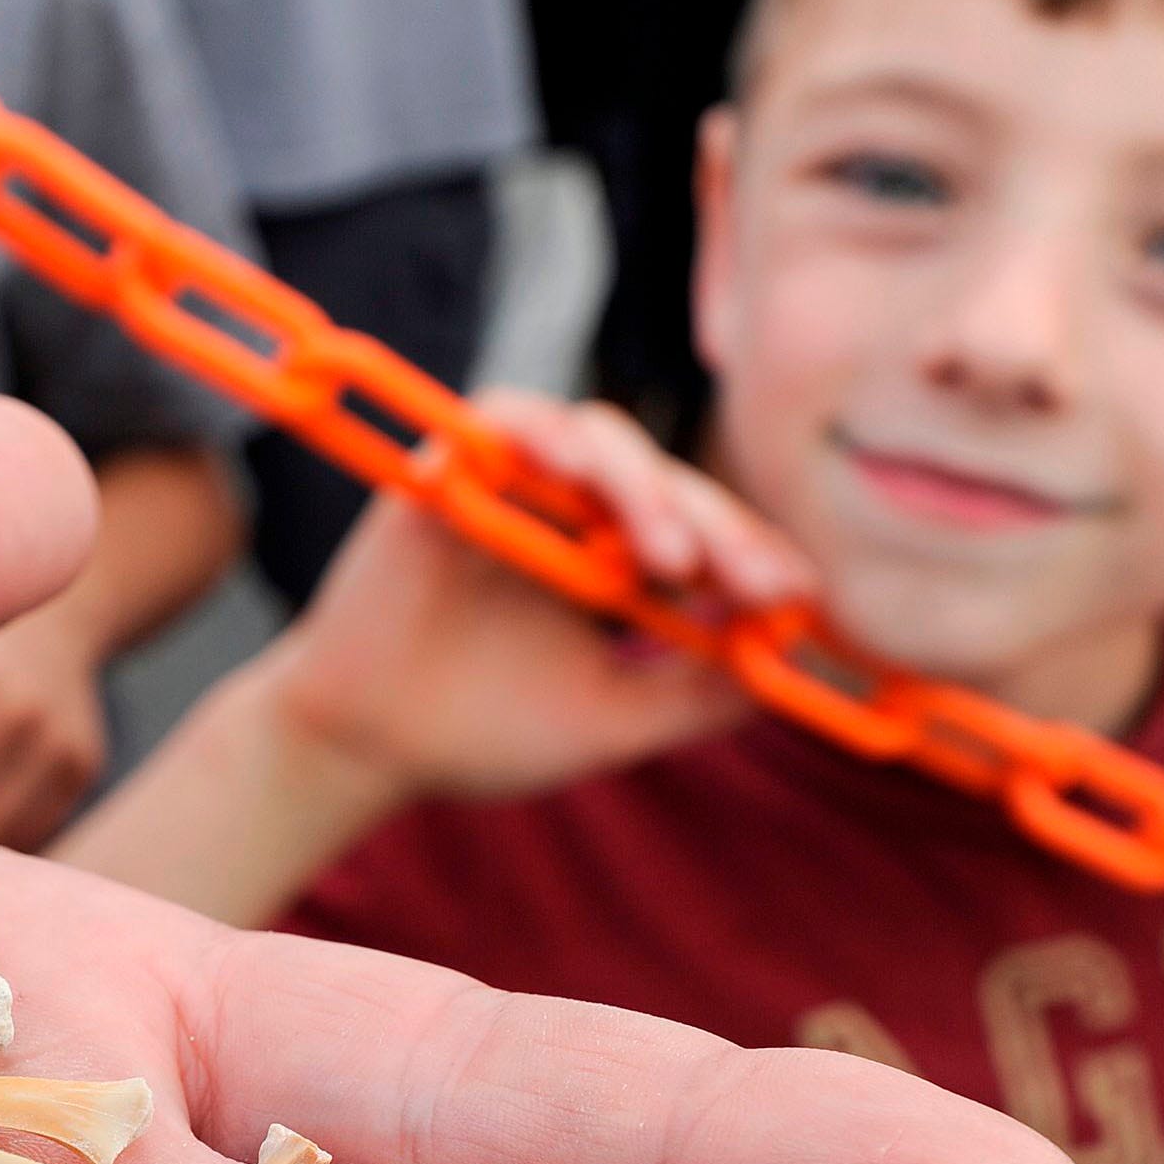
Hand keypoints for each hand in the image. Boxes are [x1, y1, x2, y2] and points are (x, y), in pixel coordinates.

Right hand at [271, 393, 811, 803]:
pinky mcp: (453, 458)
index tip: (796, 601)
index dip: (755, 557)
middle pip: (669, 483)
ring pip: (605, 441)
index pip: (705, 533)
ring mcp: (514, 478)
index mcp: (615, 558)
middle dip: (721, 532)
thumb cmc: (480, 731)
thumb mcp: (616, 718)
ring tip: (673, 560)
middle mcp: (572, 506)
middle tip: (756, 585)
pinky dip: (552, 440)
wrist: (367, 746)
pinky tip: (580, 482)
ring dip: (646, 491)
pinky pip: (514, 417)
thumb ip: (700, 691)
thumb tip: (792, 661)